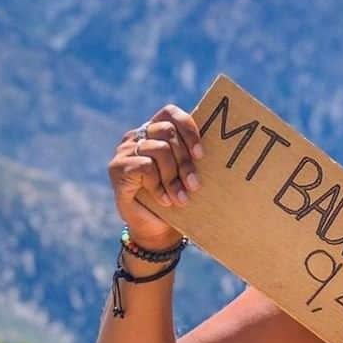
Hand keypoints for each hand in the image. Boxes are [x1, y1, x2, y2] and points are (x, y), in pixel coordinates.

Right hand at [108, 102, 204, 249]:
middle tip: (194, 185)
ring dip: (174, 178)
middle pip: (168, 133)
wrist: (155, 228)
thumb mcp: (187, 174)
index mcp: (155, 131)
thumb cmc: (176, 197)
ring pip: (160, 150)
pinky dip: (159, 186)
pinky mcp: (117, 168)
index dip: (188, 129)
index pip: (171, 113)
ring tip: (181, 199)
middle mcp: (138, 136)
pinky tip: (165, 201)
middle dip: (185, 161)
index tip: (201, 155)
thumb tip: (224, 148)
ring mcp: (125, 150)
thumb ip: (194, 156)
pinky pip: (146, 166)